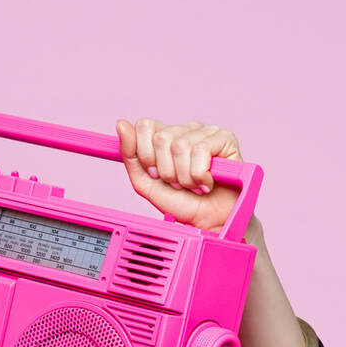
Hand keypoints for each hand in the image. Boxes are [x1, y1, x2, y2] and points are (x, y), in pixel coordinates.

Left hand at [115, 118, 243, 233]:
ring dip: (184, 176)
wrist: (207, 222)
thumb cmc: (181, 202)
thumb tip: (121, 124)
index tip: (154, 173)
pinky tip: (207, 183)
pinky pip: (201, 150)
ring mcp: (206, 132)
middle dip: (165, 170)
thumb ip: (130, 155)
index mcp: (166, 136)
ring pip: (180, 146)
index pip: (144, 126)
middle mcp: (186, 130)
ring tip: (193, 185)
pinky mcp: (224, 138)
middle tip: (177, 183)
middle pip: (161, 138)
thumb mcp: (145, 182)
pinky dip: (200, 175)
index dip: (145, 154)